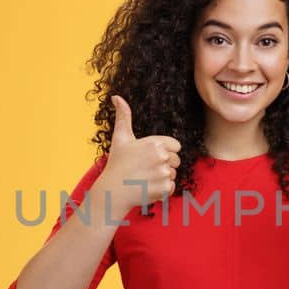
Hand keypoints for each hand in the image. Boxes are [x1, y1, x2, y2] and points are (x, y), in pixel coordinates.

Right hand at [98, 95, 180, 214]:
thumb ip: (123, 116)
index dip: (164, 151)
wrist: (113, 191)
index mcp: (155, 143)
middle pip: (176, 160)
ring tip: (145, 178)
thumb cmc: (117, 163)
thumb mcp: (121, 138)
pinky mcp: (165, 189)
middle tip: (145, 169)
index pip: (175, 146)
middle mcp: (162, 157)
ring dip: (162, 177)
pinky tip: (147, 187)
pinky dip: (162, 189)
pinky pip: (171, 187)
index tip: (149, 156)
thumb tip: (116, 96)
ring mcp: (164, 174)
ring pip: (173, 174)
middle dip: (164, 165)